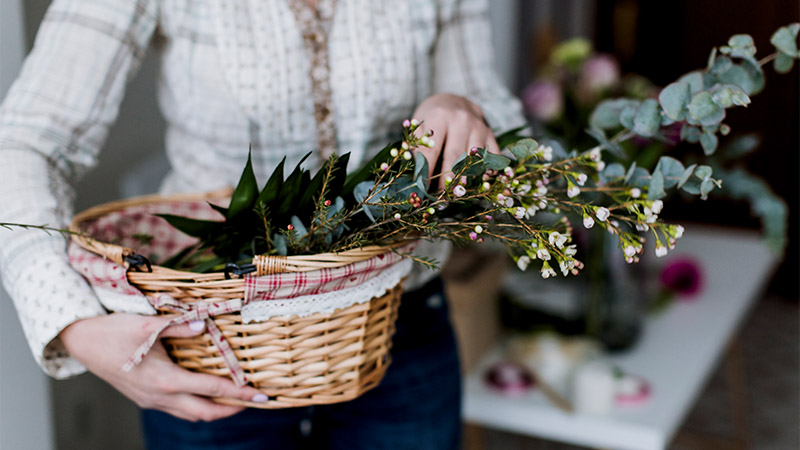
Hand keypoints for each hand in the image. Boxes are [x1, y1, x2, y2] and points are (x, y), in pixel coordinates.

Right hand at [59, 313, 266, 421]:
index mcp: (166, 381)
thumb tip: (205, 324)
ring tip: (235, 400)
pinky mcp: (145, 398)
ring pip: (191, 415)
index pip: (212, 391)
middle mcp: (160, 397)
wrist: (82, 342)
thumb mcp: (150, 325)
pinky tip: (205, 395)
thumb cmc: (114, 332)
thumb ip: (181, 326)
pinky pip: (178, 410)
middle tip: (255, 402)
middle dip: (233, 410)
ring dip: (215, 410)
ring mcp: (151, 401)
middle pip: (206, 413)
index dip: (240, 394)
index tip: (261, 396)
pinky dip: (197, 406)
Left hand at [411, 93, 499, 189]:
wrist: (453, 100)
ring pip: (474, 159)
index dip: (426, 171)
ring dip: (465, 180)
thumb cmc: (431, 117)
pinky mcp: (490, 134)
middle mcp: (461, 120)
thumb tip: (418, 180)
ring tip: (455, 196)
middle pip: (455, 157)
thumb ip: (418, 148)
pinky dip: (485, 173)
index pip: (432, 149)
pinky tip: (477, 186)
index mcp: (440, 116)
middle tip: (440, 199)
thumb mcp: (419, 126)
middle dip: (447, 181)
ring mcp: (479, 127)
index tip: (421, 189)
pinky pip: (491, 157)